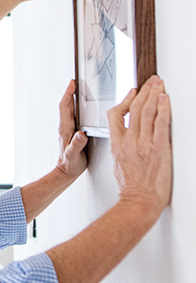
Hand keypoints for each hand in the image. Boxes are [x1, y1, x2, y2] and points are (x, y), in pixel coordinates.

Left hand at [54, 80, 87, 179]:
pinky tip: (84, 106)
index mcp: (66, 129)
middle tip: (76, 82)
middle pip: (67, 105)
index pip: (65, 107)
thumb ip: (77, 144)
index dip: (68, 94)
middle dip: (71, 92)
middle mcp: (66, 126)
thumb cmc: (70, 164)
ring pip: (70, 110)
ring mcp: (68, 129)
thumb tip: (81, 134)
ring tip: (80, 90)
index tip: (72, 84)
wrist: (66, 171)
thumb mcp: (74, 155)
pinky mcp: (72, 132)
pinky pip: (74, 116)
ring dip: (74, 98)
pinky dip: (78, 108)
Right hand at [108, 76, 171, 216]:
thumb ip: (122, 148)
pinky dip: (163, 109)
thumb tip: (127, 140)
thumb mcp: (118, 163)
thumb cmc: (131, 187)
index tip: (133, 92)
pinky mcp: (159, 148)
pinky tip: (166, 99)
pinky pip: (161, 123)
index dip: (125, 100)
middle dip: (144, 91)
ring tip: (159, 84)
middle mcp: (129, 141)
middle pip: (134, 109)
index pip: (116, 115)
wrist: (139, 200)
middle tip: (151, 81)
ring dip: (154, 95)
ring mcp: (144, 144)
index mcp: (118, 144)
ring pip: (147, 112)